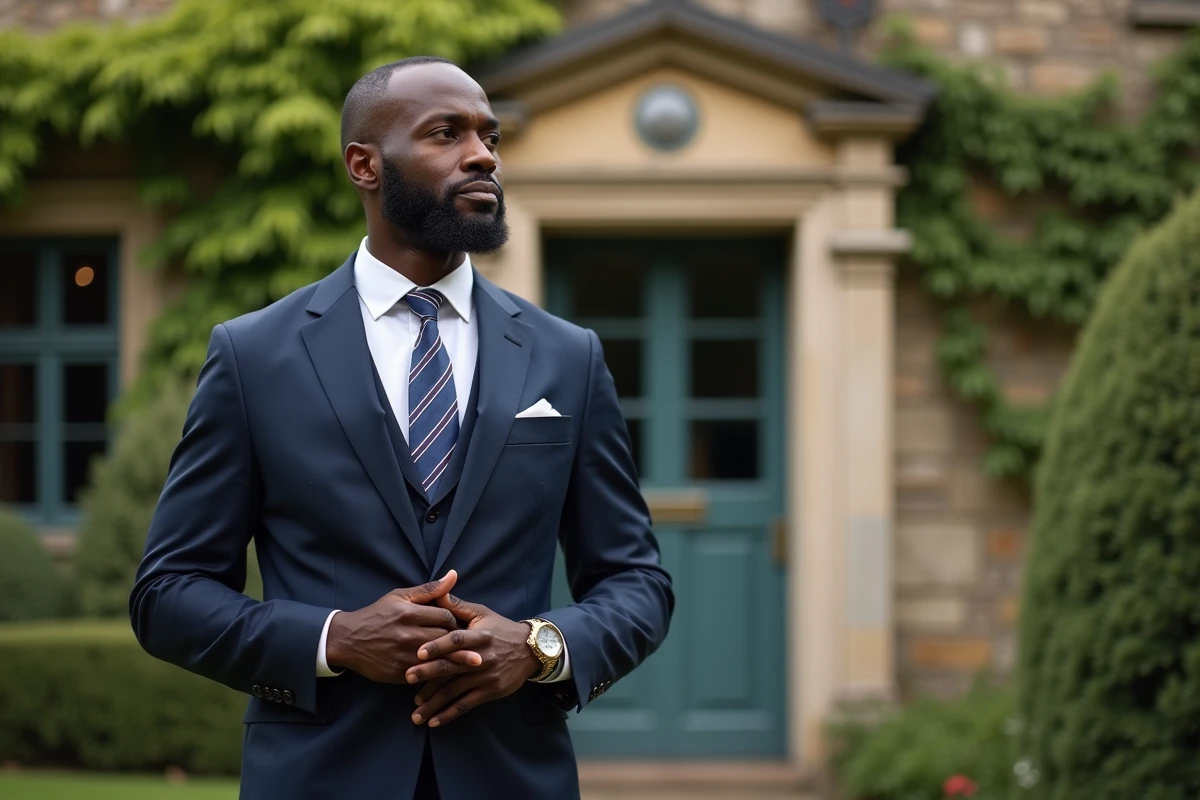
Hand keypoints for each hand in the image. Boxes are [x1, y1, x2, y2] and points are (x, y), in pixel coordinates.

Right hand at [325, 571, 482, 682]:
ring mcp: (404, 655)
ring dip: (455, 659)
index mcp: (410, 613)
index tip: (459, 624)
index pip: (446, 616)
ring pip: (440, 658)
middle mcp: (408, 634)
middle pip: (446, 638)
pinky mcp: (401, 672)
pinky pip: (427, 674)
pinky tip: (449, 673)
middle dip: (459, 641)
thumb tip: (454, 575)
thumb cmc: (377, 615)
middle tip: (471, 643)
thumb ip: (429, 589)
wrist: (348, 640)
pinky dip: (440, 673)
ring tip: (474, 661)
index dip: (456, 621)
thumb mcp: (400, 596)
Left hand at [405, 594, 541, 726]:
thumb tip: (438, 592)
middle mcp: (482, 658)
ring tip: (415, 711)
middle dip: (428, 674)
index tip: (418, 652)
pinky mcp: (490, 691)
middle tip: (407, 678)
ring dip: (434, 702)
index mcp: (479, 636)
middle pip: (451, 667)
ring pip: (455, 691)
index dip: (437, 646)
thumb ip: (458, 606)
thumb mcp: (482, 613)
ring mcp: (486, 677)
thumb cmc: (500, 629)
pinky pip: (466, 705)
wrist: (530, 650)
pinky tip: (434, 722)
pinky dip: (449, 714)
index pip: (456, 640)